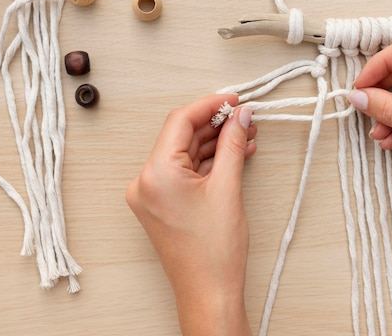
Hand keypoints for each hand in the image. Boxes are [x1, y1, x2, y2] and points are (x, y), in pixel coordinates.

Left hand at [126, 94, 255, 335]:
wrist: (208, 292)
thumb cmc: (213, 251)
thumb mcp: (228, 187)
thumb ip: (233, 144)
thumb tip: (240, 116)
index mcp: (155, 173)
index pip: (181, 121)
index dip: (210, 105)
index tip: (233, 99)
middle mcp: (146, 181)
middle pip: (182, 136)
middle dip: (216, 125)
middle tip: (244, 117)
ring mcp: (152, 193)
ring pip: (185, 153)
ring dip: (214, 143)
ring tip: (246, 135)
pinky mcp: (161, 203)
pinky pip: (184, 171)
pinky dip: (207, 162)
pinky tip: (233, 154)